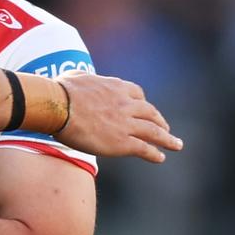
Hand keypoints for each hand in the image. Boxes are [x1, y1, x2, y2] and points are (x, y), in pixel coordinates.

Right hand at [52, 73, 183, 162]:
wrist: (59, 106)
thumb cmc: (61, 90)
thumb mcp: (75, 76)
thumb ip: (83, 78)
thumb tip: (79, 78)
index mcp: (116, 87)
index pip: (137, 94)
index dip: (143, 103)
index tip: (145, 108)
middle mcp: (126, 104)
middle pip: (150, 113)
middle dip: (159, 121)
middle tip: (165, 128)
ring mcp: (126, 123)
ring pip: (154, 131)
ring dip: (167, 139)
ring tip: (175, 145)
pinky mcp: (122, 142)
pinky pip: (144, 148)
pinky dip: (155, 153)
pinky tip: (160, 157)